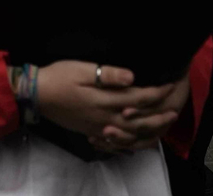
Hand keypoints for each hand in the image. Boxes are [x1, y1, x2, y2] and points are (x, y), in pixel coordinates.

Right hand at [36, 61, 179, 145]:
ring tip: (161, 127)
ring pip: (129, 134)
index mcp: (105, 100)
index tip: (170, 85)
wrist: (37, 95)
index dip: (156, 92)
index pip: (138, 98)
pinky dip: (130, 142)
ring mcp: (98, 127)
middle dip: (158, 116)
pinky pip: (116, 142)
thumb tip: (133, 77)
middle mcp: (105, 117)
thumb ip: (108, 75)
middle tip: (174, 111)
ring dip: (148, 131)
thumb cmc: (60, 76)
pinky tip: (135, 141)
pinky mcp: (91, 130)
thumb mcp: (83, 70)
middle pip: (138, 121)